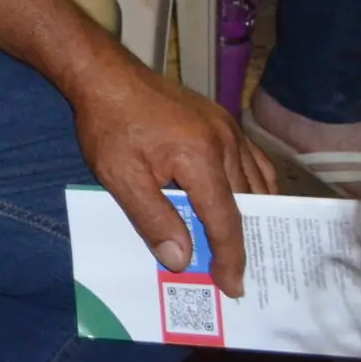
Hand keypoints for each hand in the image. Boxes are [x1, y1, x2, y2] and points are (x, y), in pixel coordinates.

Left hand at [68, 58, 274, 296]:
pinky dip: (256, 187)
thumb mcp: (120, 176)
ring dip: (253, 216)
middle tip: (237, 273)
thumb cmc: (108, 124)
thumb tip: (183, 260)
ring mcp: (229, 129)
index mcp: (201, 157)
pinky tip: (248, 204)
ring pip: (256, 184)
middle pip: (247, 204)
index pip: (226, 220)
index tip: (232, 287)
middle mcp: (225, 142)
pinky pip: (253, 161)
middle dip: (243, 242)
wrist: (104, 74)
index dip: (230, 258)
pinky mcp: (224, 121)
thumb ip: (153, 219)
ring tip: (245, 247)